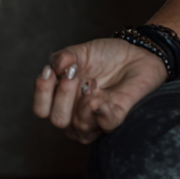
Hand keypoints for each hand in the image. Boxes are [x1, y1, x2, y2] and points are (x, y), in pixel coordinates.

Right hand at [32, 38, 167, 143]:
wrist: (138, 52)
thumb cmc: (107, 55)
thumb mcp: (82, 51)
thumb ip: (65, 57)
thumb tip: (56, 67)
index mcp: (62, 98)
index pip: (41, 109)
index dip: (42, 93)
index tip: (51, 72)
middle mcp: (75, 113)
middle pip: (57, 120)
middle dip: (64, 96)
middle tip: (76, 74)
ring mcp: (96, 118)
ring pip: (78, 127)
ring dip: (83, 101)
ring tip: (94, 82)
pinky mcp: (117, 117)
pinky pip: (105, 124)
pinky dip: (101, 112)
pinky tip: (102, 98)